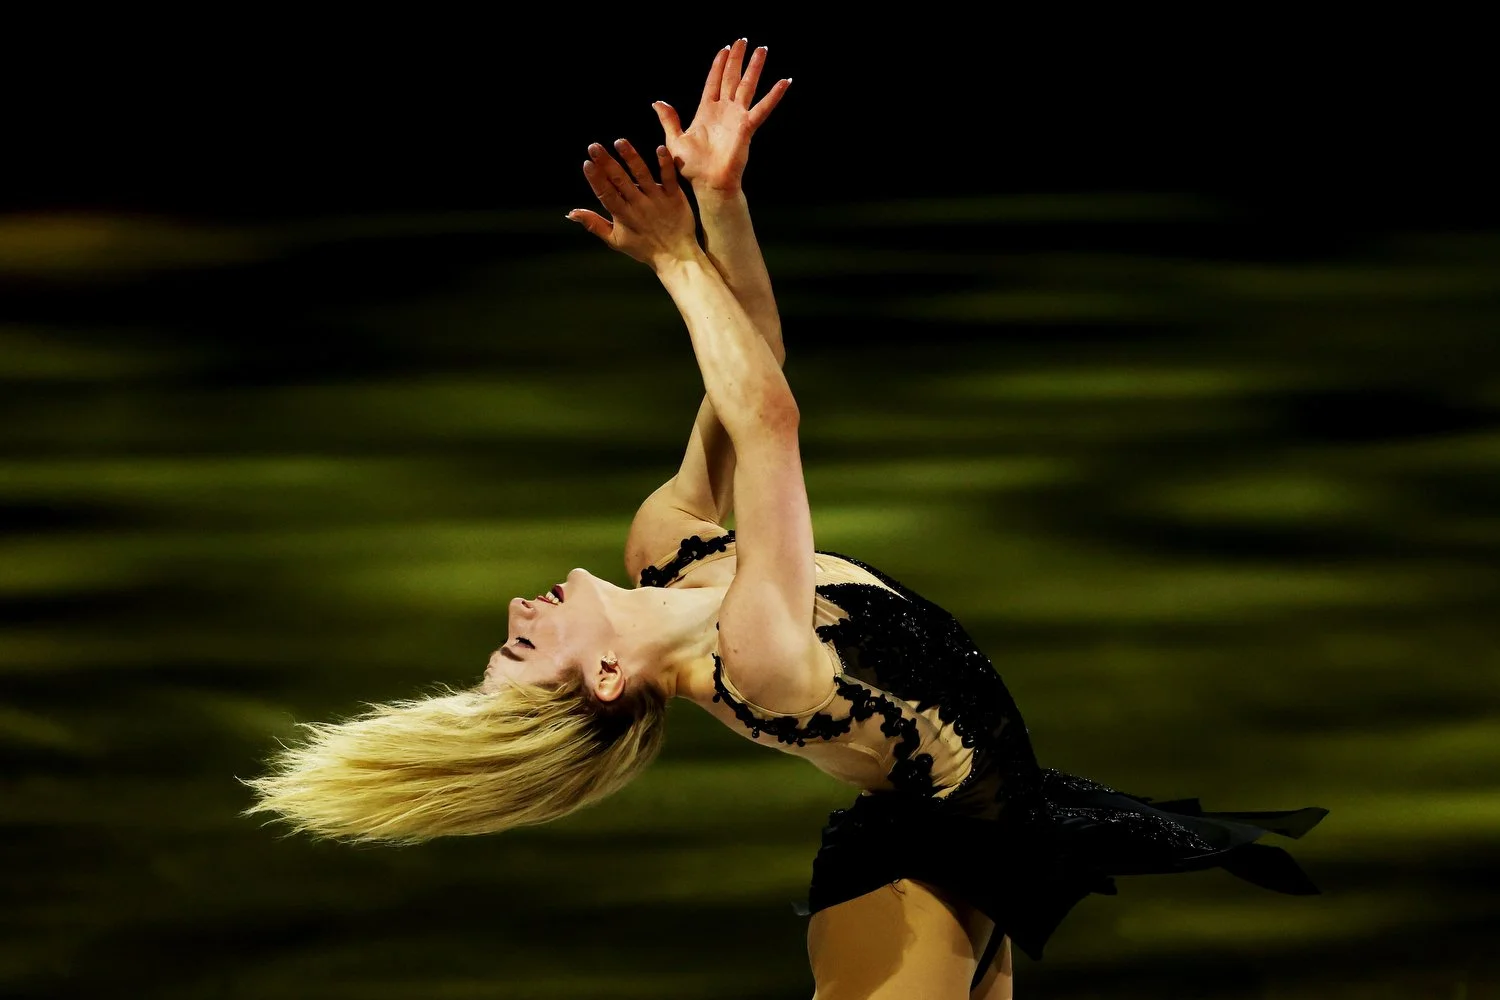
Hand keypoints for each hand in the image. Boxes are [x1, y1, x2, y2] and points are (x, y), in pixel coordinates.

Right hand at [568, 139, 699, 268]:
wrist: (676, 256)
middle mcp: (638, 205)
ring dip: (630, 158)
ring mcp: (656, 200)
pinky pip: (670, 178)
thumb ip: (594, 224)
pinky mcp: (674, 197)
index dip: (596, 179)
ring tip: (620, 142)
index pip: (606, 194)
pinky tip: (660, 148)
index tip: (587, 163)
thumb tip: (571, 213)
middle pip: (620, 181)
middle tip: (595, 146)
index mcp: (623, 215)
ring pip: (642, 175)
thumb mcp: (615, 240)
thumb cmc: (644, 247)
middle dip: (606, 163)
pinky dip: (665, 164)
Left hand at [653, 38, 790, 194]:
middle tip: (743, 40)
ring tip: (762, 49)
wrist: (708, 184)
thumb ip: (669, 119)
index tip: (725, 48)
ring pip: (747, 86)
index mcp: (706, 111)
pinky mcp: (747, 127)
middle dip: (737, 58)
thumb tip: (657, 102)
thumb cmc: (692, 167)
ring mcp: (736, 117)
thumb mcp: (675, 140)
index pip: (713, 81)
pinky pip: (763, 108)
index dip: (719, 64)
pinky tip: (785, 81)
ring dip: (754, 68)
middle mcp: (723, 110)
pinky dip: (774, 95)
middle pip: (731, 77)